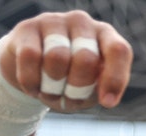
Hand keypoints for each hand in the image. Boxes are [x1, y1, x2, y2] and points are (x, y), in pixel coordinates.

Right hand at [0, 10, 132, 110]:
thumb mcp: (90, 88)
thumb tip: (107, 98)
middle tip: (69, 98)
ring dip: (52, 88)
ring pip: (57, 58)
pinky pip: (30, 57)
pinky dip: (31, 81)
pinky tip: (33, 88)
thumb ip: (101, 89)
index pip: (118, 50)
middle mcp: (81, 22)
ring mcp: (53, 21)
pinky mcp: (26, 27)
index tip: (106, 103)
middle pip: (85, 58)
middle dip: (77, 88)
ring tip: (50, 93)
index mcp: (105, 36)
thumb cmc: (69, 80)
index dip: (115, 78)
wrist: (31, 71)